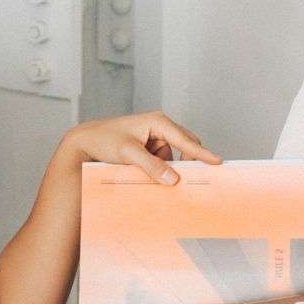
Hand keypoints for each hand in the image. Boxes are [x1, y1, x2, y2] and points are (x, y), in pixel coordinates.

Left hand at [60, 110, 220, 184]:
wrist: (86, 142)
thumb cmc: (105, 140)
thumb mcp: (128, 153)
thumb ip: (152, 166)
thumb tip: (173, 178)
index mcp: (158, 122)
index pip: (186, 140)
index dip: (202, 153)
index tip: (218, 162)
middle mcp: (160, 127)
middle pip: (185, 146)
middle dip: (187, 163)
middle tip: (192, 182)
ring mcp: (155, 138)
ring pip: (174, 157)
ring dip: (169, 169)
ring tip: (155, 179)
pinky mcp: (150, 148)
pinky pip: (164, 161)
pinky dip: (161, 170)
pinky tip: (150, 177)